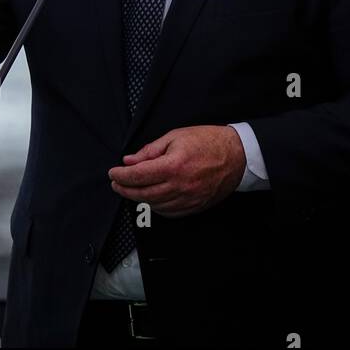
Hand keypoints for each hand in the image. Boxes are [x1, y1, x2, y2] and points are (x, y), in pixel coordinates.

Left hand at [107, 125, 246, 217]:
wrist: (236, 156)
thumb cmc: (208, 141)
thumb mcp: (176, 137)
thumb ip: (151, 150)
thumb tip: (129, 160)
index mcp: (173, 165)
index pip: (138, 175)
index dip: (121, 175)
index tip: (113, 173)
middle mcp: (179, 186)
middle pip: (143, 194)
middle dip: (125, 189)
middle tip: (116, 183)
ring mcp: (187, 199)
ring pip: (154, 205)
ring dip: (139, 199)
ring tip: (132, 189)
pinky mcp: (194, 207)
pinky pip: (169, 212)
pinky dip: (156, 206)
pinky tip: (151, 198)